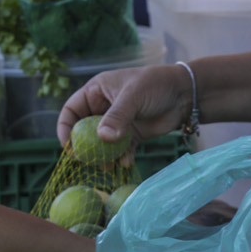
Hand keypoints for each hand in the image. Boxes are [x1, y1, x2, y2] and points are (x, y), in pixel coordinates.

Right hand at [57, 64, 192, 158]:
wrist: (185, 94)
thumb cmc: (156, 85)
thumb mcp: (133, 97)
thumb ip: (117, 117)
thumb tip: (102, 138)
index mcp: (96, 92)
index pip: (71, 110)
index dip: (65, 128)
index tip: (68, 146)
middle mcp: (103, 108)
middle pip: (84, 131)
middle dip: (85, 147)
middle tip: (88, 161)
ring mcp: (117, 123)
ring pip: (102, 143)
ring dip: (103, 156)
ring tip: (108, 166)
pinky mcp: (131, 135)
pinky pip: (120, 150)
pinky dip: (121, 158)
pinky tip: (126, 163)